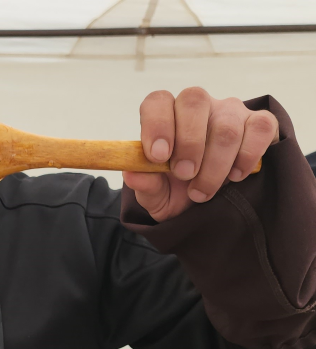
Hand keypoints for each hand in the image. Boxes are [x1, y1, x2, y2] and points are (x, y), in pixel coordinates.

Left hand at [123, 87, 279, 221]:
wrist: (210, 206)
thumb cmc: (177, 191)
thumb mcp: (156, 196)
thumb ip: (145, 185)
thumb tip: (132, 174)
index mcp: (166, 116)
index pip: (157, 101)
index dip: (157, 124)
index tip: (158, 156)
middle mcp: (198, 106)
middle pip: (194, 100)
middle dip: (189, 143)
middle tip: (185, 175)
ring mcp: (230, 111)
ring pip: (226, 126)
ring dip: (214, 166)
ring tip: (202, 192)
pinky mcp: (259, 123)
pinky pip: (259, 129)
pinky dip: (247, 157)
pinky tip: (234, 176)